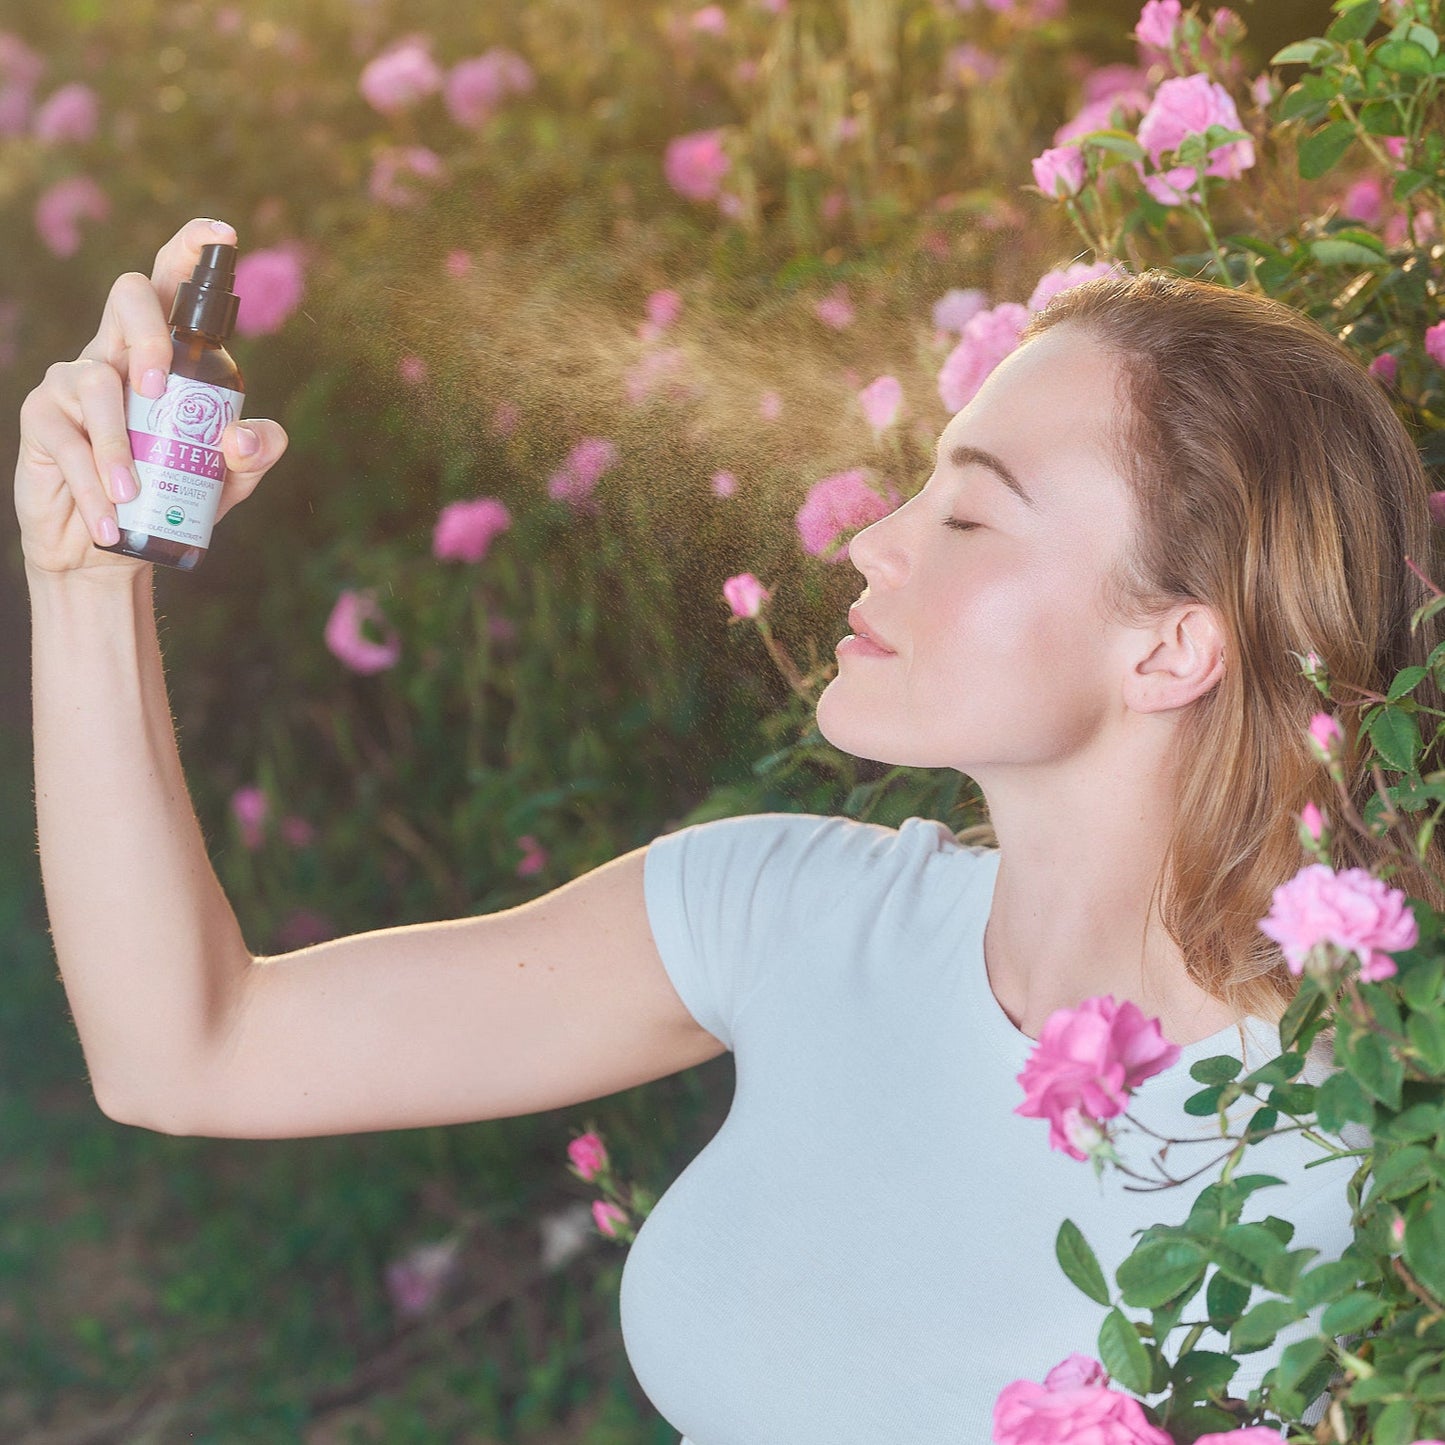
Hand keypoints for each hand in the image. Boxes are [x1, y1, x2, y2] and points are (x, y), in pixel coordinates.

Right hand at [14, 216, 288, 579]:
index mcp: (163, 355)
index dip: (191, 252)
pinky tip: (108, 517)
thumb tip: (242, 435)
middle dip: (149, 333)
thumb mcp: (227, 479)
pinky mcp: (43, 418)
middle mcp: (116, 352)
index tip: (223, 236)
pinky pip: (68, 438)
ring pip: (95, 380)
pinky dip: (92, 482)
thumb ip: (253, 452)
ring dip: (118, 443)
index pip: (173, 288)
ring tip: (133, 494)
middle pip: (128, 295)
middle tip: (161, 388)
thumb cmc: (170, 495)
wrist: (108, 548)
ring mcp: (73, 381)